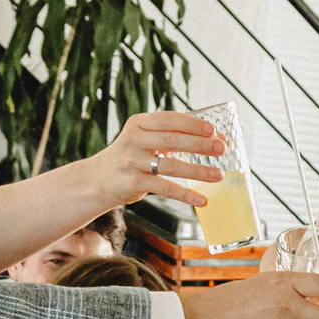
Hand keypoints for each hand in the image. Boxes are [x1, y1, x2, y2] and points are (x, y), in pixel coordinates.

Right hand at [84, 112, 223, 209]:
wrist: (97, 180)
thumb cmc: (130, 158)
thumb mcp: (143, 141)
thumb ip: (170, 138)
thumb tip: (212, 140)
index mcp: (138, 124)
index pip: (169, 119)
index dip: (192, 124)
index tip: (212, 130)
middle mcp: (134, 140)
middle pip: (173, 140)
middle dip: (200, 144)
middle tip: (221, 149)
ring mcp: (133, 162)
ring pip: (171, 165)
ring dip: (198, 170)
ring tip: (218, 174)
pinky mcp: (134, 183)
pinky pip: (165, 188)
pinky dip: (185, 194)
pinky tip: (201, 199)